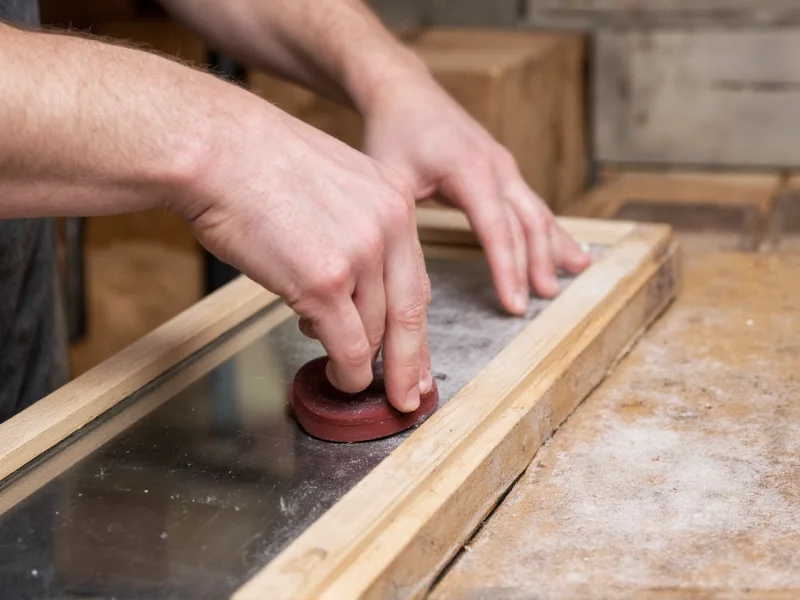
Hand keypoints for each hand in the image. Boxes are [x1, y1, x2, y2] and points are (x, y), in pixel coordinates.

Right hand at [180, 102, 431, 411]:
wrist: (213, 147)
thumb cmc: (254, 164)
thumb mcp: (329, 185)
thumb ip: (354, 232)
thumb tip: (350, 288)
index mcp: (395, 199)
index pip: (416, 278)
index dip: (416, 326)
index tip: (417, 355)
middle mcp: (389, 225)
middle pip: (410, 312)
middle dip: (410, 363)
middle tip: (409, 394)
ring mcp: (360, 253)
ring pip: (375, 334)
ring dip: (361, 363)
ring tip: (345, 372)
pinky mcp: (325, 281)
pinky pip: (348, 347)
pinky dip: (346, 372)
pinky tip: (338, 377)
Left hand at [361, 72, 590, 314]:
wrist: (403, 91)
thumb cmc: (392, 133)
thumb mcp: (390, 178)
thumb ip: (404, 222)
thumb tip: (406, 274)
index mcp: (471, 170)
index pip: (497, 230)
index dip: (508, 270)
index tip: (514, 305)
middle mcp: (497, 166)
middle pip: (526, 224)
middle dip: (536, 265)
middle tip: (543, 302)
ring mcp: (504, 166)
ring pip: (536, 213)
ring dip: (552, 249)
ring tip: (568, 279)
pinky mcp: (503, 169)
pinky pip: (532, 204)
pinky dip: (551, 231)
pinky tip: (568, 252)